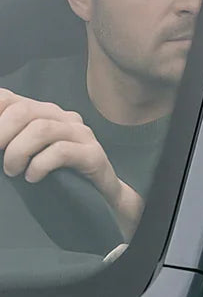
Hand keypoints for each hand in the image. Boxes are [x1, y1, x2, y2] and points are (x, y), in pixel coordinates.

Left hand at [0, 89, 141, 239]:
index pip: (9, 99)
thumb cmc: (57, 177)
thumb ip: (8, 141)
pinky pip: (61, 151)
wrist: (98, 197)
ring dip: (17, 152)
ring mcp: (81, 134)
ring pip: (41, 129)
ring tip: (12, 171)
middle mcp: (63, 118)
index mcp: (44, 114)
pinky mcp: (93, 154)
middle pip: (23, 111)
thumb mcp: (27, 154)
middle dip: (0, 133)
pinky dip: (39, 165)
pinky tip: (33, 177)